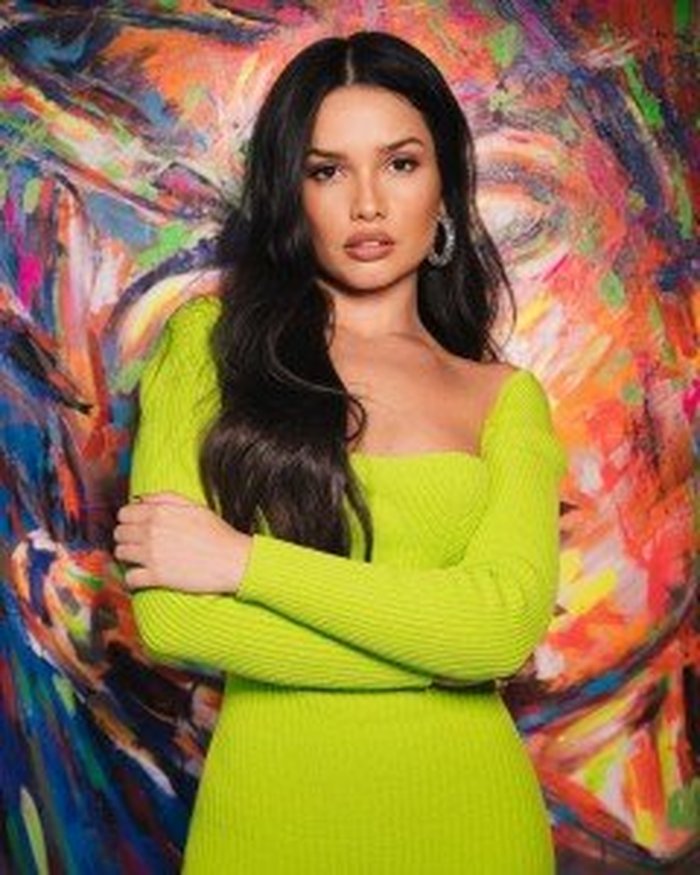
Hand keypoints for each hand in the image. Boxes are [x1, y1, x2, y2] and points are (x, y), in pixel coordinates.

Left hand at [114, 492, 251, 594]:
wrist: (232, 559)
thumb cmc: (217, 533)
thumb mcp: (194, 506)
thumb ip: (164, 498)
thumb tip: (140, 499)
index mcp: (159, 512)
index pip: (124, 514)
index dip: (128, 520)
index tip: (135, 527)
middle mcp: (152, 531)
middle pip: (119, 533)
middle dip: (126, 537)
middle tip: (138, 543)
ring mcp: (152, 554)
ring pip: (120, 553)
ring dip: (127, 556)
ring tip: (140, 559)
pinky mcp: (157, 576)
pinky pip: (130, 577)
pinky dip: (133, 578)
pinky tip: (143, 576)